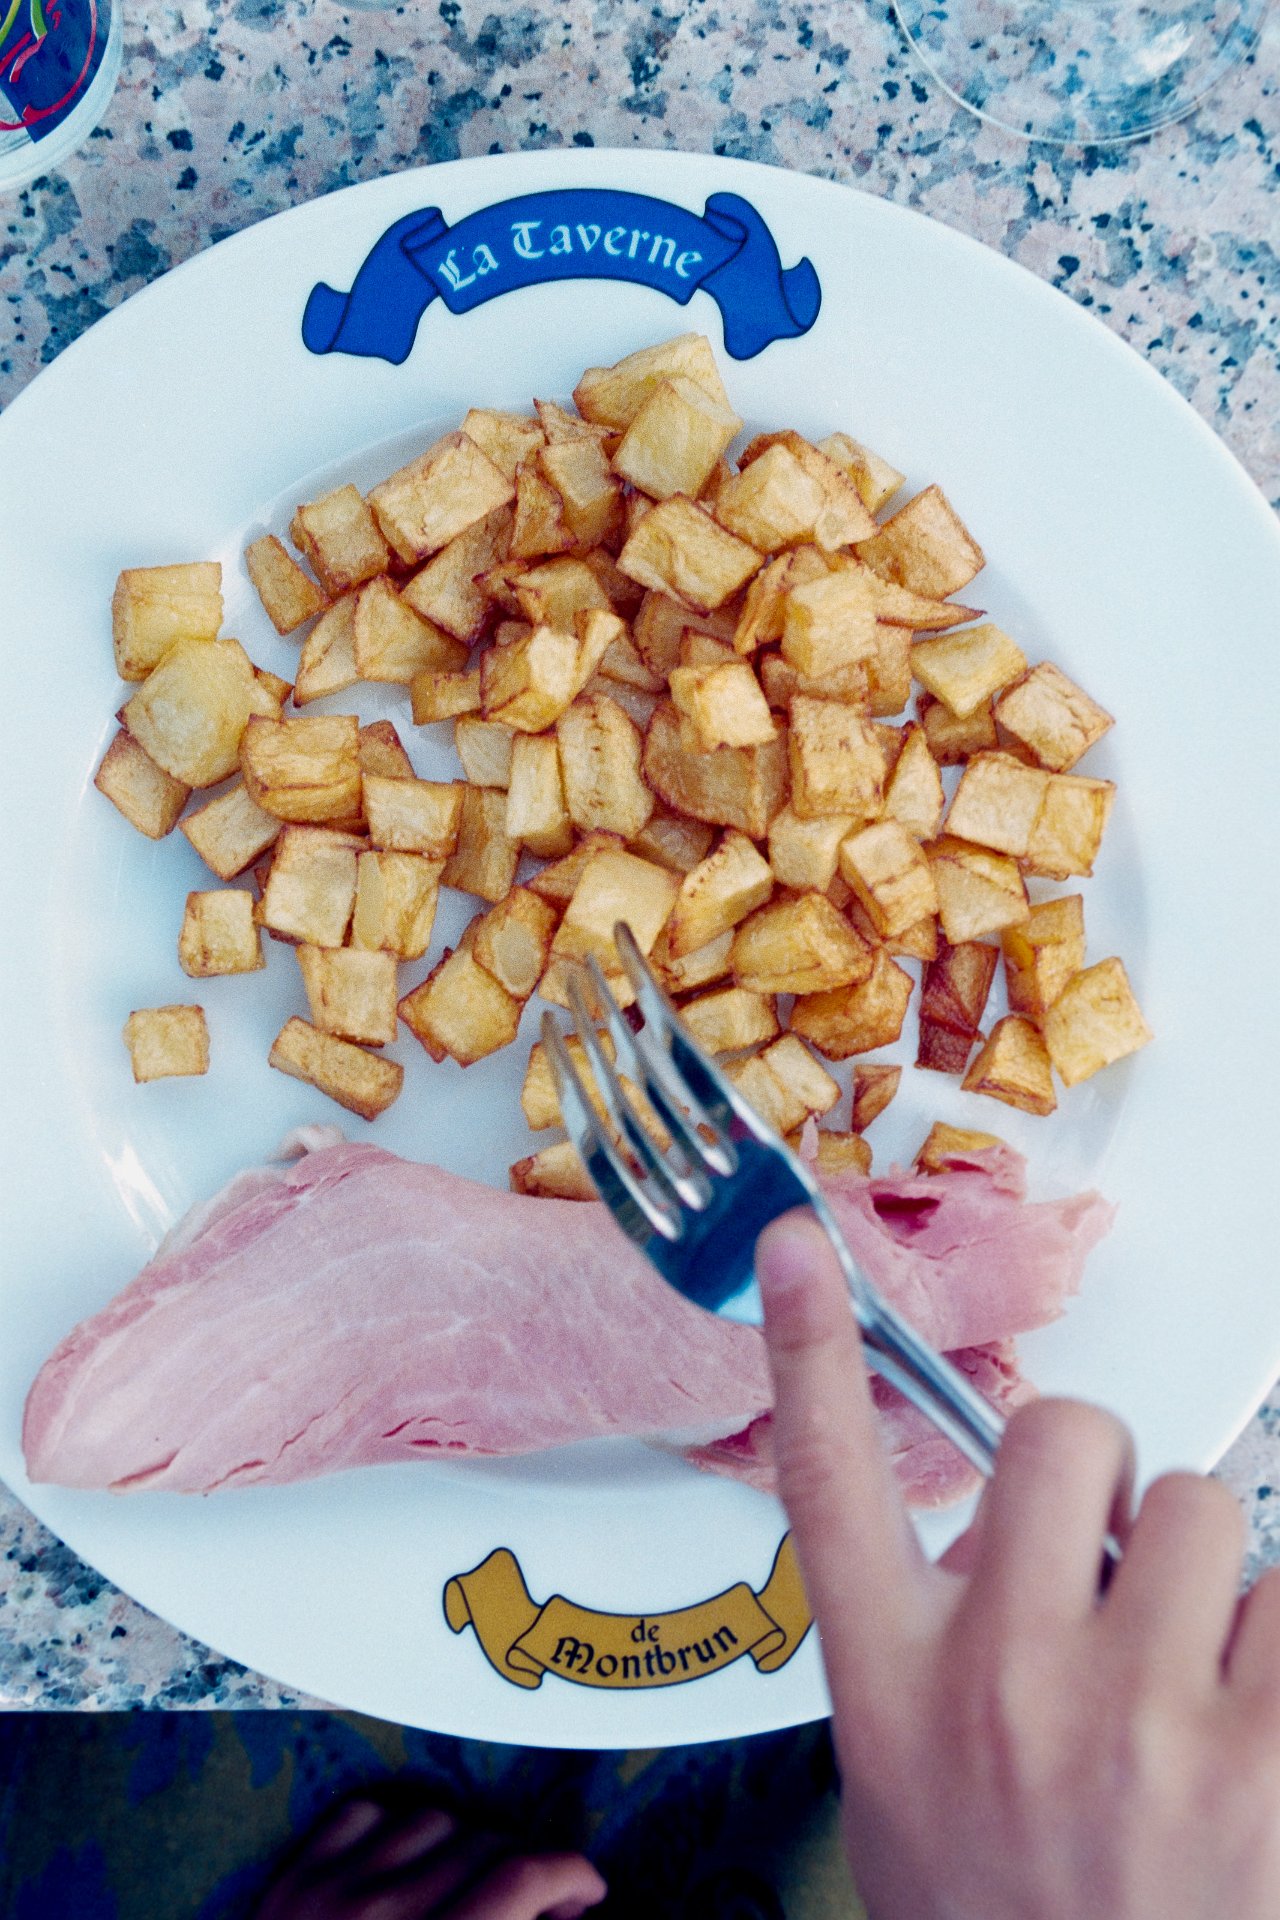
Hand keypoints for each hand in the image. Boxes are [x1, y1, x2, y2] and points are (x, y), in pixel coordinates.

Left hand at [254, 1796, 605, 1919]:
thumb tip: (556, 1918)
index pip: (524, 1878)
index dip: (572, 1874)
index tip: (587, 1893)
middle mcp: (386, 1913)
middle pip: (489, 1842)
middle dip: (525, 1869)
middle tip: (536, 1907)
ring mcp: (333, 1888)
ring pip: (435, 1818)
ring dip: (465, 1846)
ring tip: (470, 1886)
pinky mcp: (294, 1878)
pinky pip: (367, 1812)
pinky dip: (395, 1828)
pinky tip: (407, 1864)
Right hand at [756, 1210, 1279, 1919]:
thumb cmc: (1005, 1917)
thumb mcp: (908, 1780)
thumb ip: (935, 1637)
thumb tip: (1019, 1523)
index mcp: (898, 1683)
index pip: (831, 1475)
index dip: (809, 1344)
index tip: (799, 1245)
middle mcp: (1005, 1680)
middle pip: (1065, 1436)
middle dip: (1107, 1480)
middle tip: (1117, 1569)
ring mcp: (1138, 1716)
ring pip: (1205, 1504)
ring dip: (1212, 1575)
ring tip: (1198, 1680)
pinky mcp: (1265, 1755)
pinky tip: (1255, 1712)